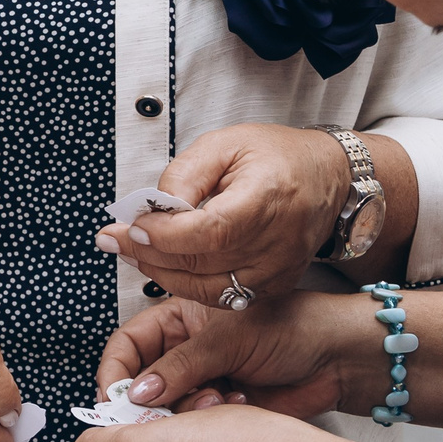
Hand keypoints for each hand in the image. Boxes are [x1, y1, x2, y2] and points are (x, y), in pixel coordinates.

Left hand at [94, 123, 349, 305]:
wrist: (327, 178)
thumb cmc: (277, 156)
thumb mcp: (224, 144)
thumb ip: (184, 175)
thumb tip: (152, 209)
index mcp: (268, 197)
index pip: (212, 231)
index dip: (167, 234)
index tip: (133, 226)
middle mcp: (278, 242)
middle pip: (203, 263)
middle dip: (149, 253)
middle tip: (115, 239)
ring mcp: (278, 270)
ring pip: (208, 289)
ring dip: (162, 273)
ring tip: (133, 251)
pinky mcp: (275, 286)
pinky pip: (222, 297)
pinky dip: (187, 283)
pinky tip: (164, 264)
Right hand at [97, 292, 369, 419]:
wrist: (341, 359)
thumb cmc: (295, 326)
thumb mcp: (230, 336)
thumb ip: (181, 365)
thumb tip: (139, 393)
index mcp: (181, 318)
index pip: (129, 343)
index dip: (116, 371)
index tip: (113, 399)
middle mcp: (187, 351)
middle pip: (142, 382)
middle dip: (147, 400)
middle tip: (155, 417)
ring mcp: (204, 382)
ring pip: (167, 409)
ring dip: (183, 411)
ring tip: (214, 402)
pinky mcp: (222, 411)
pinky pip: (195, 425)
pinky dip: (207, 422)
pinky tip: (235, 406)